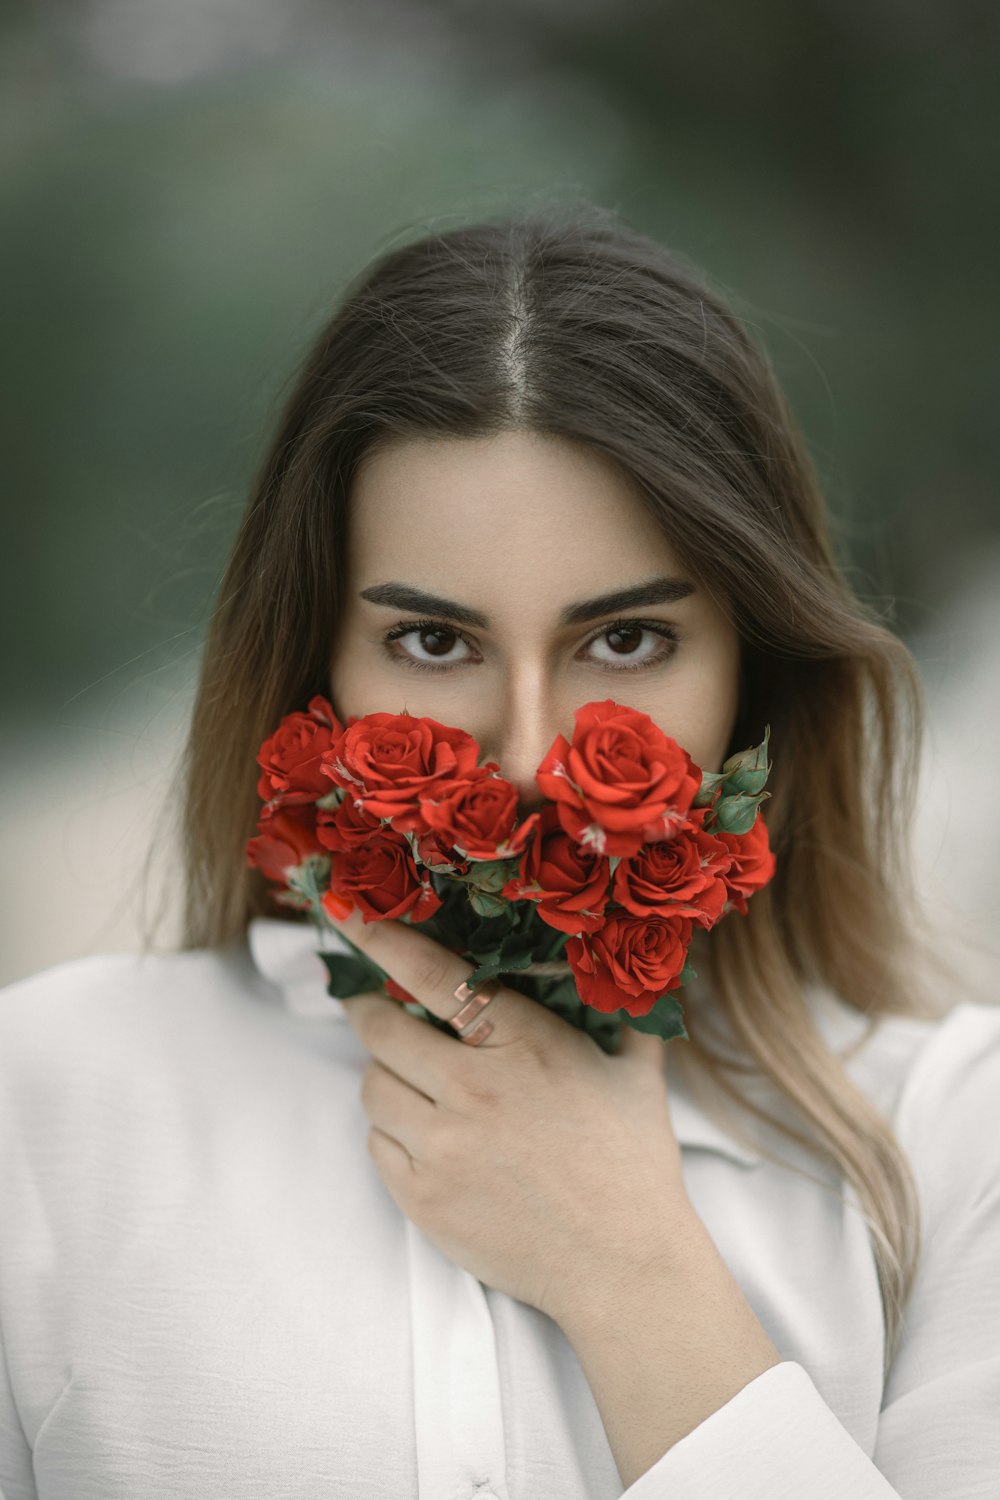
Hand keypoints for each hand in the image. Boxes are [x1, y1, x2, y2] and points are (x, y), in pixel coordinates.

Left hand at [329, 901, 701, 1328]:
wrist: (624, 1267)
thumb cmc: (634, 1167)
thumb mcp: (637, 1075)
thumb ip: (624, 1018)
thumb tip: (637, 975)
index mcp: (526, 1044)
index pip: (436, 975)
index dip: (385, 940)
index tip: (352, 917)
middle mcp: (475, 1088)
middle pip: (382, 1030)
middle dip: (369, 1012)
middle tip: (372, 1008)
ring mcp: (443, 1146)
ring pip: (373, 1087)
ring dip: (385, 1076)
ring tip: (413, 1082)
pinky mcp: (422, 1198)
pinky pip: (377, 1144)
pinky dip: (392, 1132)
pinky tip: (426, 1137)